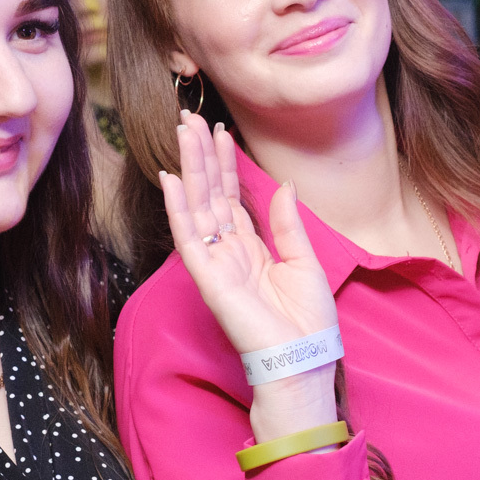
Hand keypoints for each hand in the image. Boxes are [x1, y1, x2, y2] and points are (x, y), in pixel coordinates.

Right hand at [160, 113, 340, 440]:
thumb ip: (287, 224)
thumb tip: (282, 185)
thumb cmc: (307, 322)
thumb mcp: (305, 262)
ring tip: (183, 132)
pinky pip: (188, 237)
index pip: (231, 197)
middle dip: (200, 156)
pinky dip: (179, 208)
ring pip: (196, 206)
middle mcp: (228, 251)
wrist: (302, 361)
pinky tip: (172, 179)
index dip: (224, 164)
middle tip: (190, 118)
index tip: (219, 131)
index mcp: (251, 248)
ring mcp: (215, 263)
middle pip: (209, 195)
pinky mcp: (207, 278)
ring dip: (189, 169)